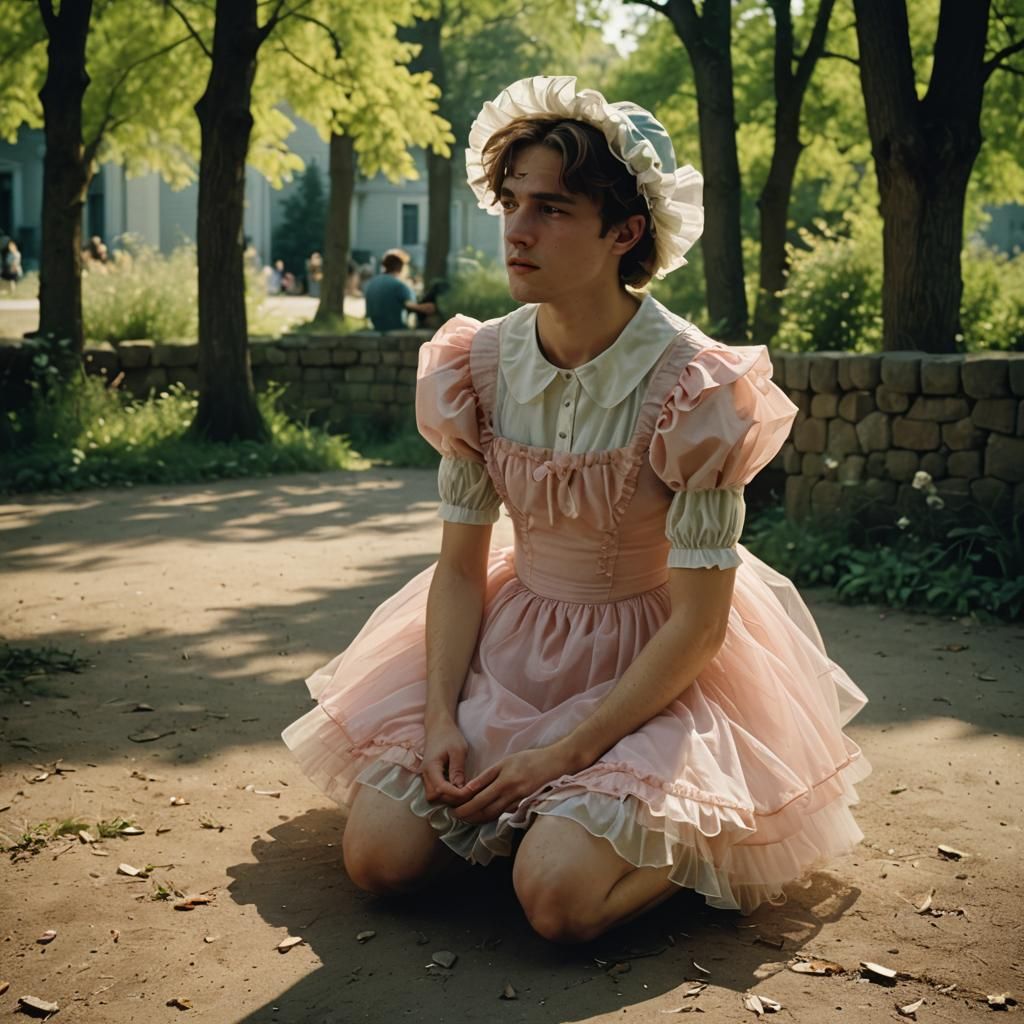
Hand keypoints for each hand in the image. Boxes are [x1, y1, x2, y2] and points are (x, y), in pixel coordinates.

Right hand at [421, 717, 471, 805]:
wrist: (438, 727)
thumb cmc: (449, 736)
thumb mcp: (458, 750)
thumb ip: (458, 769)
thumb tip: (460, 788)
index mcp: (431, 767)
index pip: (441, 789)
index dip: (456, 794)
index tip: (471, 791)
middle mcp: (425, 775)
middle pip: (435, 797)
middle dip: (452, 798)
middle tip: (469, 792)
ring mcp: (425, 777)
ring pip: (434, 797)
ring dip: (449, 797)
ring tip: (464, 791)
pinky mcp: (430, 777)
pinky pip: (436, 791)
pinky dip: (447, 793)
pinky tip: (458, 787)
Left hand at [452, 746, 571, 824]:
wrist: (554, 764)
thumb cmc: (529, 759)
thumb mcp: (505, 762)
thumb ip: (487, 776)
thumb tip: (468, 789)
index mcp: (504, 782)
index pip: (479, 800)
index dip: (464, 808)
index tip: (453, 810)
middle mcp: (510, 795)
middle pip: (485, 812)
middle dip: (468, 817)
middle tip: (455, 817)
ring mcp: (518, 802)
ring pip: (494, 816)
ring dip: (478, 819)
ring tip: (466, 818)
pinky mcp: (523, 805)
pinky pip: (503, 814)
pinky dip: (491, 817)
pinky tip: (483, 815)